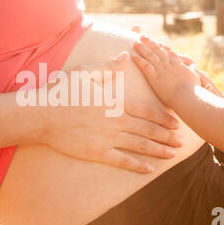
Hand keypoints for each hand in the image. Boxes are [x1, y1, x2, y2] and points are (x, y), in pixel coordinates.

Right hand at [40, 52, 182, 173]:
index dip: (162, 118)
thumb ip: (108, 67)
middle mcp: (116, 122)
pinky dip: (137, 165)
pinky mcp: (97, 152)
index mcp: (115, 103)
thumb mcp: (85, 72)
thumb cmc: (62, 92)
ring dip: (158, 150)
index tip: (175, 123)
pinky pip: (121, 160)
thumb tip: (125, 56)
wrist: (42, 114)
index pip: (146, 111)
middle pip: (148, 130)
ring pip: (140, 145)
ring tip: (172, 154)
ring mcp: (107, 138)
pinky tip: (149, 169)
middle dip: (166, 136)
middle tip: (181, 142)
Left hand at [131, 37, 200, 106]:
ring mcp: (161, 70)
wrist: (186, 95)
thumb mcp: (194, 77)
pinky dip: (139, 60)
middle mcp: (168, 64)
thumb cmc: (192, 89)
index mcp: (177, 65)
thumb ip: (192, 71)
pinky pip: (145, 66)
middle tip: (142, 36)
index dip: (162, 47)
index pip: (169, 53)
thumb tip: (194, 68)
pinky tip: (133, 56)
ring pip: (150, 56)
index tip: (157, 42)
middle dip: (149, 43)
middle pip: (157, 50)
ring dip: (142, 48)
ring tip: (135, 43)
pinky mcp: (154, 77)